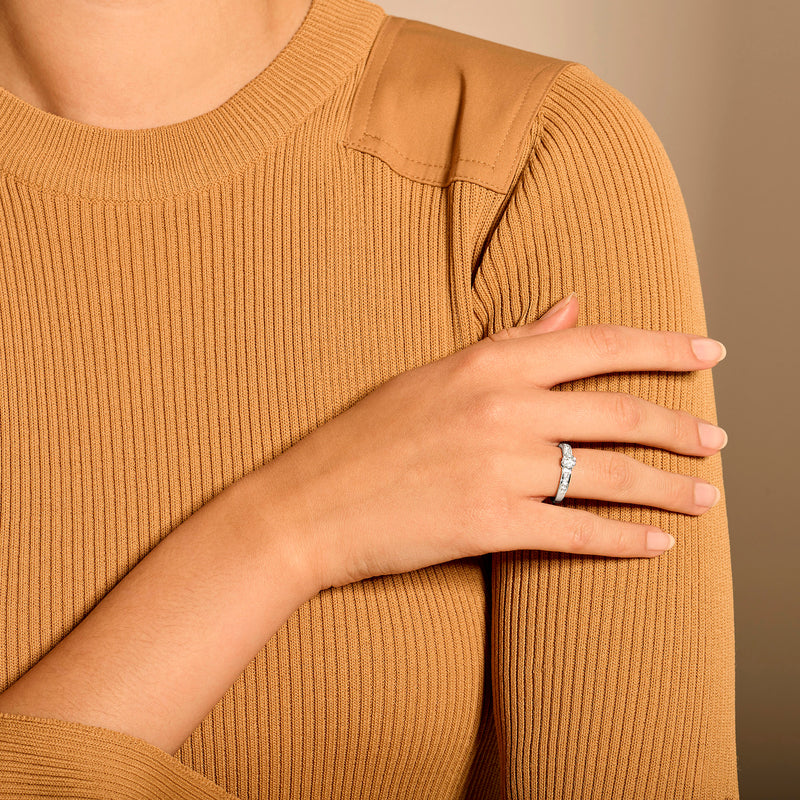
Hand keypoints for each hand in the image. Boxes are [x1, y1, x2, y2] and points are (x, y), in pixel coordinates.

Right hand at [260, 293, 727, 592]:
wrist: (309, 504)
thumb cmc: (365, 437)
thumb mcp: (435, 375)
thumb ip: (510, 343)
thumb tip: (571, 310)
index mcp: (487, 364)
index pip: (596, 344)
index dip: (662, 346)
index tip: (709, 350)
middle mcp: (501, 409)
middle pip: (617, 412)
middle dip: (679, 425)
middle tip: (717, 439)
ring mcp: (497, 468)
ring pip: (609, 474)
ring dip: (667, 487)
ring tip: (705, 497)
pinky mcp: (490, 525)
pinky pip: (576, 531)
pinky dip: (624, 540)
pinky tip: (657, 544)